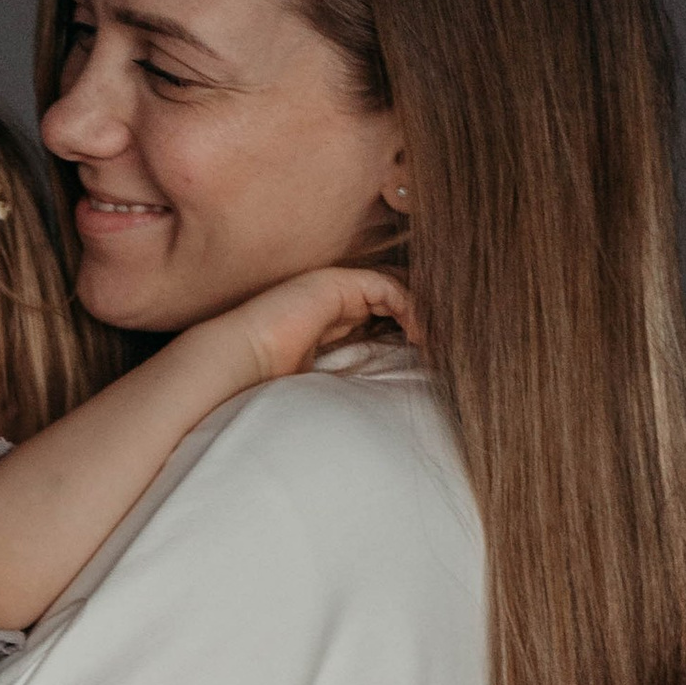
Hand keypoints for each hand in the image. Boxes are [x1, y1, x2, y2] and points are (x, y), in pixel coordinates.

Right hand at [207, 264, 416, 391]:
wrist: (240, 364)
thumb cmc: (270, 381)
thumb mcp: (325, 382)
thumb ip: (352, 375)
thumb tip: (383, 401)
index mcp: (331, 322)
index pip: (382, 315)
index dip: (409, 327)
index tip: (431, 353)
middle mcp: (335, 300)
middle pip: (393, 297)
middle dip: (422, 315)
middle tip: (445, 342)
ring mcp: (335, 288)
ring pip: (396, 288)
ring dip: (422, 311)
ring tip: (437, 339)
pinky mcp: (337, 282)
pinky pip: (388, 287)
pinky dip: (410, 306)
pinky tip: (420, 332)